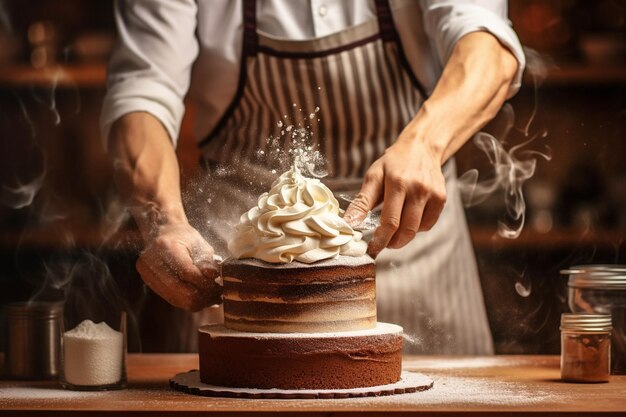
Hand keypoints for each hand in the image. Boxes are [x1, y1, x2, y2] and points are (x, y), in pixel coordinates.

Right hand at [135, 221, 221, 310]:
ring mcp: (147, 272)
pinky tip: (199, 299)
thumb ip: (207, 262)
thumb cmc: (184, 237)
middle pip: (179, 289)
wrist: (164, 233)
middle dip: (202, 296)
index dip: (205, 282)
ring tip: (210, 298)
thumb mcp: (200, 244)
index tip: (218, 286)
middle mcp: (152, 260)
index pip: (187, 272)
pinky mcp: (148, 281)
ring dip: (195, 302)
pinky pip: (170, 298)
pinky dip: (187, 301)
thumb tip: (214, 278)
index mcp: (166, 246)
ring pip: (175, 298)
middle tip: (217, 296)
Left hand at [344, 138, 446, 257]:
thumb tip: (349, 223)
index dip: (380, 240)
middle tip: (381, 244)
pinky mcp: (442, 198)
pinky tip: (408, 220)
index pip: (390, 221)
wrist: (421, 147)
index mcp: (397, 183)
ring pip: (417, 229)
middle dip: (391, 243)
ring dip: (403, 237)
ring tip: (393, 232)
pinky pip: (428, 224)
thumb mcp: (373, 176)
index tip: (371, 249)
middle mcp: (418, 189)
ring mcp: (432, 194)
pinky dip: (416, 228)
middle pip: (406, 229)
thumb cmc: (392, 164)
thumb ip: (362, 202)